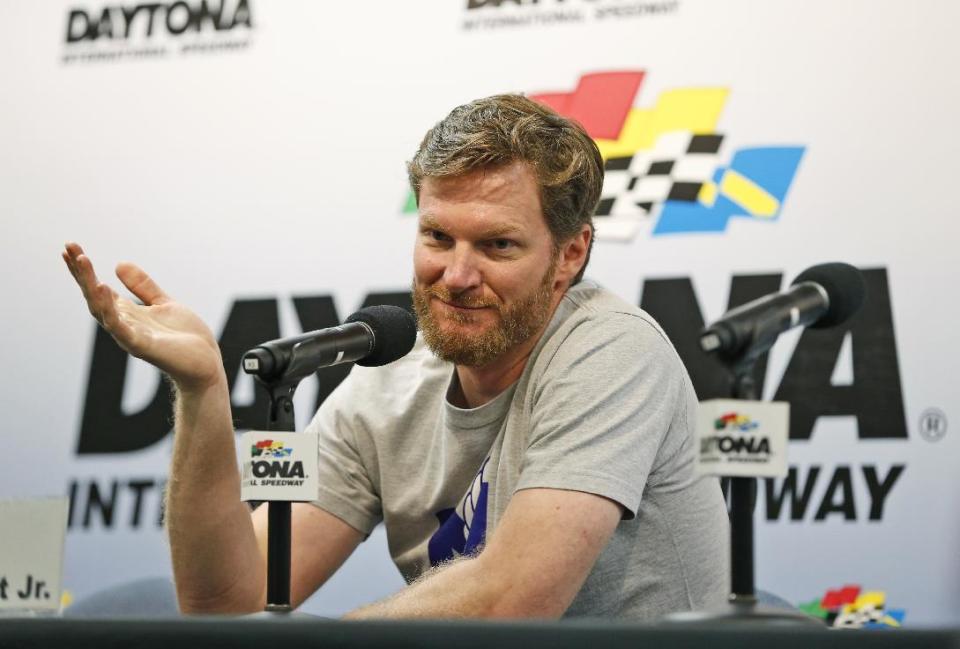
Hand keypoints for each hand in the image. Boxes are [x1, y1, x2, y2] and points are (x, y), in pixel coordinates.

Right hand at [62, 242, 224, 391]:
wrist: (205, 365)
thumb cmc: (186, 338)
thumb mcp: (164, 304)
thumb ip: (143, 287)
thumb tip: (118, 264)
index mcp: (128, 313)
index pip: (98, 289)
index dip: (83, 270)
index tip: (71, 247)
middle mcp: (123, 324)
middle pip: (94, 297)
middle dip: (81, 273)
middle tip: (69, 248)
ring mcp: (130, 335)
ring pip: (102, 310)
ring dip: (91, 286)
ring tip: (83, 261)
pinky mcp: (142, 346)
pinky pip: (120, 327)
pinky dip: (110, 309)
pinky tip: (103, 288)